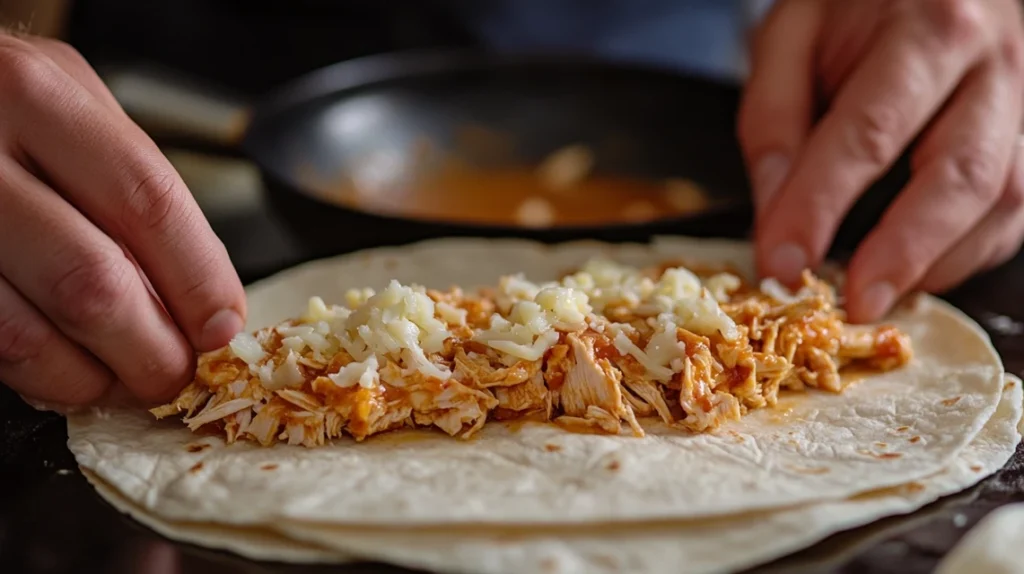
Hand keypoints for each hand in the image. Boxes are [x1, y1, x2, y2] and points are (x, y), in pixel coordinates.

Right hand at [0, 34, 245, 408]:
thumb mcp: (69, 109)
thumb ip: (133, 190)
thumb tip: (206, 299)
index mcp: (37, 96)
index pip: (148, 203)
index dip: (199, 280)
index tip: (222, 325)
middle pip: (94, 283)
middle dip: (152, 351)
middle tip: (177, 371)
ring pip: (29, 337)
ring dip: (94, 379)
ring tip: (124, 378)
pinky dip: (40, 378)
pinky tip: (66, 368)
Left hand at [739, 0, 1023, 321]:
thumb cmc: (852, 2)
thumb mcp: (789, 37)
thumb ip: (774, 120)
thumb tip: (775, 215)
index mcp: (926, 27)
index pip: (869, 132)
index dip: (820, 206)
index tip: (781, 261)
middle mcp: (992, 62)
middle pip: (961, 174)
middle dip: (903, 252)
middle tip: (853, 303)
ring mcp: (1023, 98)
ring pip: (1003, 198)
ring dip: (939, 260)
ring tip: (880, 295)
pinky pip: (1015, 206)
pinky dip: (967, 251)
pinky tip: (919, 269)